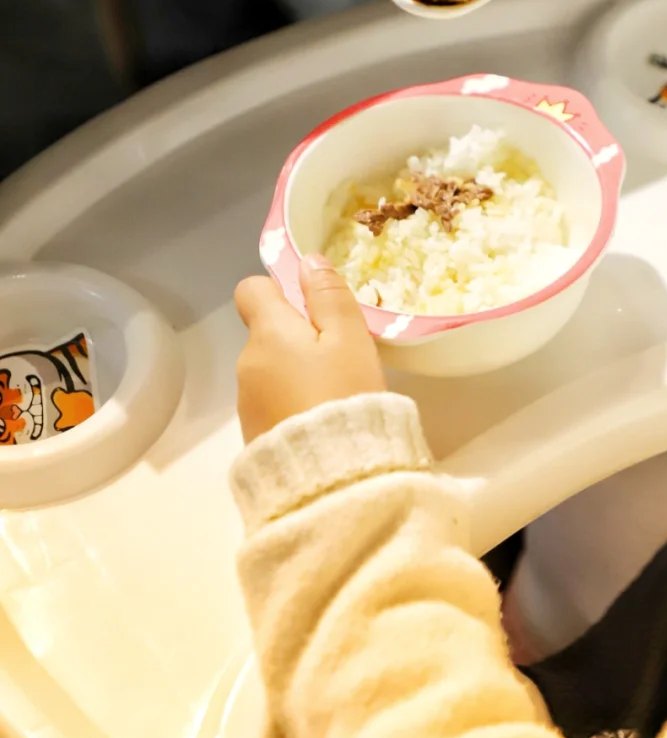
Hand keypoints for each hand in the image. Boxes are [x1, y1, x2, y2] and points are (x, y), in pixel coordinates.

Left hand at [235, 255, 384, 444]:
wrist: (330, 476)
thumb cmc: (345, 395)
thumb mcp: (350, 339)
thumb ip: (328, 296)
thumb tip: (307, 261)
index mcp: (267, 333)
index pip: (251, 290)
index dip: (279, 291)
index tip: (312, 309)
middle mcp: (246, 363)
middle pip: (267, 334)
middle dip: (298, 339)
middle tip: (340, 357)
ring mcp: (246, 402)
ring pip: (271, 369)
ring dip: (296, 373)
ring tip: (335, 394)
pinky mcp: (254, 435)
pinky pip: (273, 403)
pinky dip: (293, 404)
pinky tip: (322, 420)